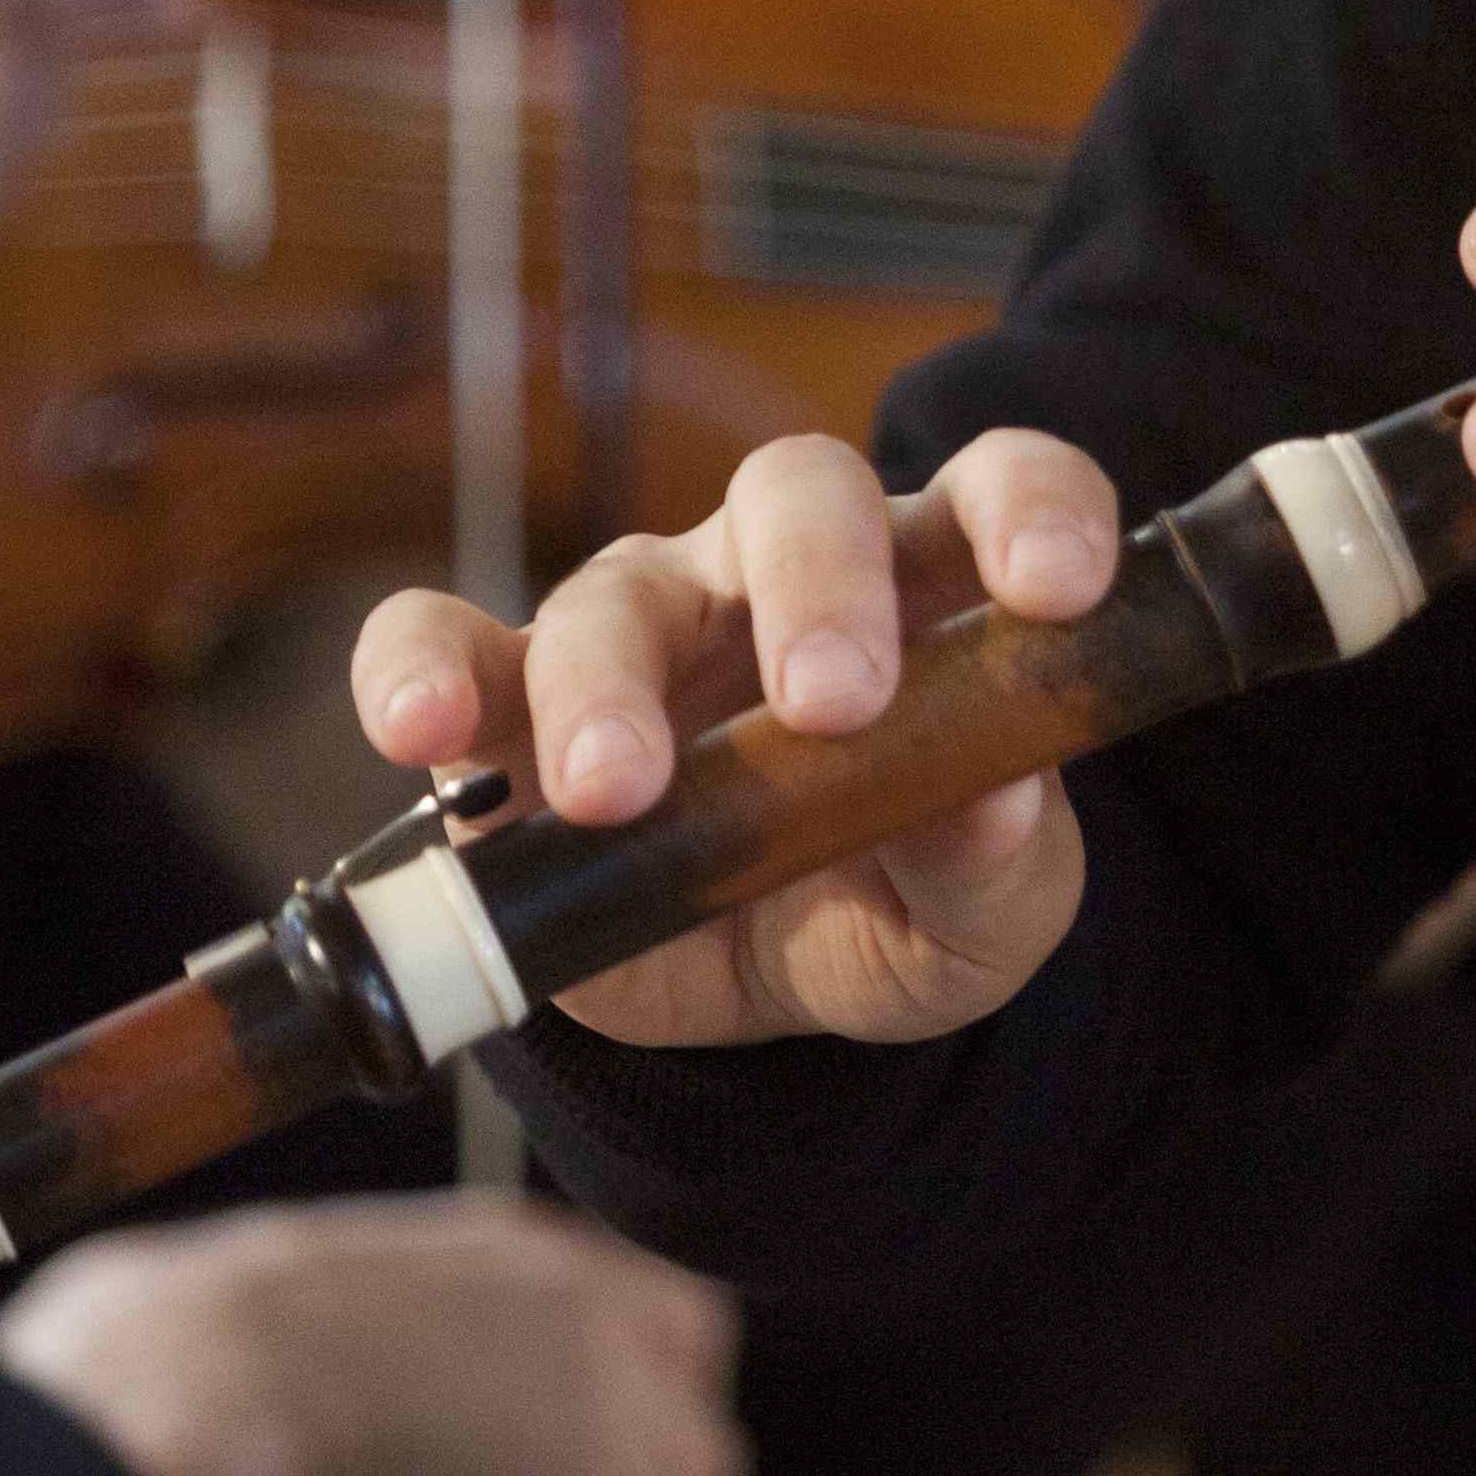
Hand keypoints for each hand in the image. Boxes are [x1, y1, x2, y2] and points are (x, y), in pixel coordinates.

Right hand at [0, 1196, 742, 1475]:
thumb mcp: (350, 1284)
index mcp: (548, 1263)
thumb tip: (403, 1415)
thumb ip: (425, 1336)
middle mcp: (607, 1337)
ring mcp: (611, 1439)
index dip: (659, 1440)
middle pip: (696, 1471)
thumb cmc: (196, 1338)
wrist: (178, 1379)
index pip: (681, 1340)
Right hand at [352, 428, 1121, 1047]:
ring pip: (620, 583)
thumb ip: (1000, 859)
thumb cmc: (902, 898)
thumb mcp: (981, 916)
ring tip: (616, 788)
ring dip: (612, 676)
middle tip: (832, 706)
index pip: (998, 488)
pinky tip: (419, 731)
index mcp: (937, 585)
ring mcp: (646, 616)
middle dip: (816, 587)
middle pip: (798, 494)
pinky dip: (418, 669)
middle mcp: (786, 569)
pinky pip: (441, 639)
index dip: (1033, 512)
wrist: (768, 987)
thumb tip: (998, 801)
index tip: (1057, 587)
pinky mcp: (512, 700)